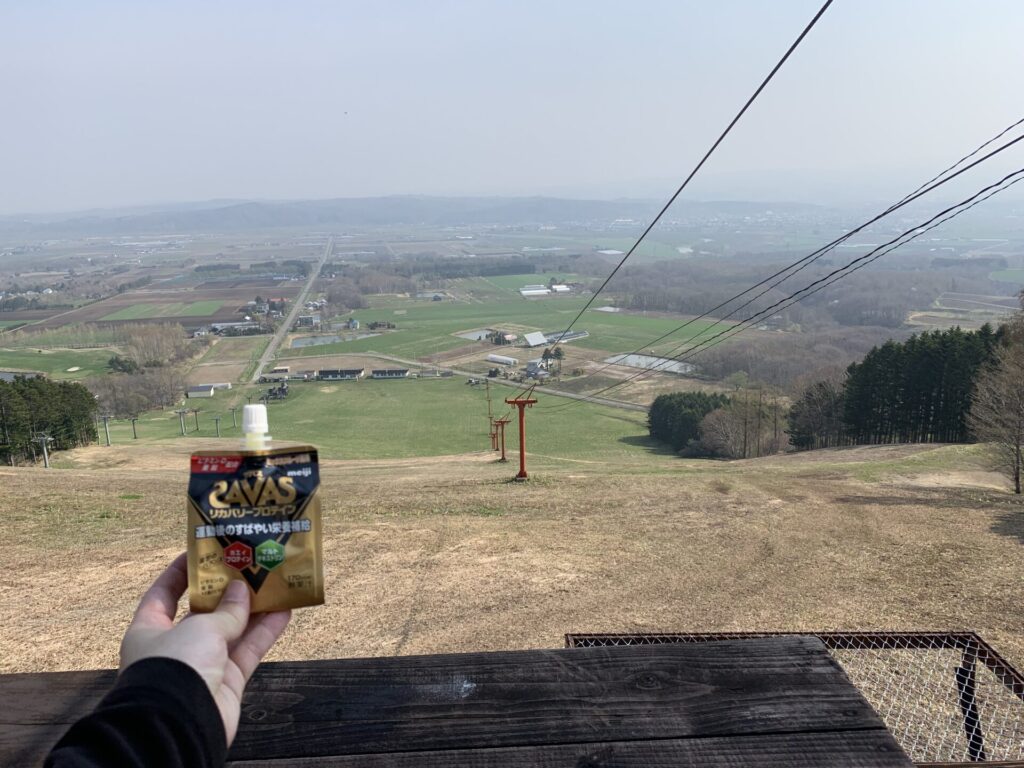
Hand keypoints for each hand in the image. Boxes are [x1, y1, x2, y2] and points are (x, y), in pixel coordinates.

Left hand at [119, 553, 291, 745]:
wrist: (181, 725)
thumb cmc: (175, 667)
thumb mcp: (199, 629)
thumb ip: (225, 611)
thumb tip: (241, 590)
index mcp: (149, 630)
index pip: (162, 593)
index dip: (180, 572)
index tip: (201, 552)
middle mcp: (174, 647)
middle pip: (203, 611)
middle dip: (226, 591)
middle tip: (249, 566)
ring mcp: (201, 666)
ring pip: (231, 631)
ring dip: (253, 610)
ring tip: (275, 584)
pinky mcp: (226, 683)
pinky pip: (248, 651)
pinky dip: (265, 633)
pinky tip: (285, 612)